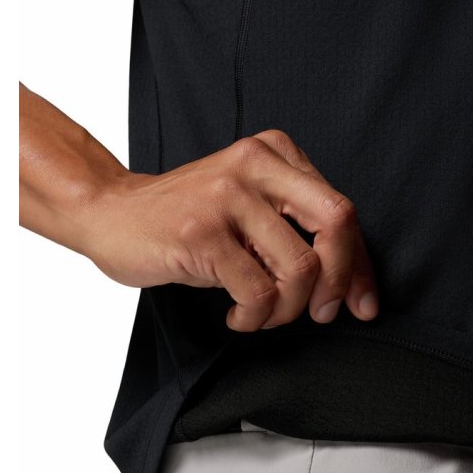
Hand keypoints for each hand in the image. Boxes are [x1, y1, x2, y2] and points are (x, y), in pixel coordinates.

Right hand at [82, 129, 378, 331]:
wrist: (110, 213)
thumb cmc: (188, 220)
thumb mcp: (250, 207)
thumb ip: (299, 230)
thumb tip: (356, 289)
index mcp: (275, 153)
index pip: (342, 211)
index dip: (360, 266)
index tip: (362, 304)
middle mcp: (255, 164)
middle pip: (337, 224)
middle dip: (339, 280)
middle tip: (320, 312)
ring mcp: (226, 196)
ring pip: (299, 268)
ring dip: (287, 310)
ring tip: (261, 313)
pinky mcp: (202, 233)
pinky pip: (258, 293)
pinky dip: (255, 318)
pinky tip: (237, 316)